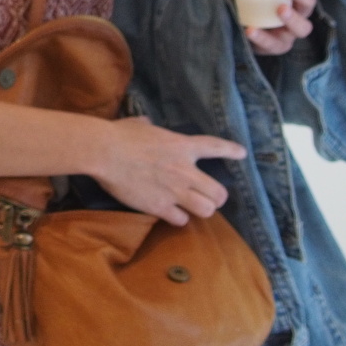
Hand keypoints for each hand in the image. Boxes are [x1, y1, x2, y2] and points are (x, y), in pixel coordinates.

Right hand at [92, 117, 245, 225]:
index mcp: (181, 146)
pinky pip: (181, 220)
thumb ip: (150, 127)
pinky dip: (177, 218)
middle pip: (219, 193)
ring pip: (206, 210)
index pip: (214, 147)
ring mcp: (174, 191)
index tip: (241, 153)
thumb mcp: (139, 125)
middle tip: (206, 196)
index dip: (230, 151)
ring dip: (200, 209)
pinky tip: (169, 213)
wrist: (104, 151)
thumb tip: (146, 124)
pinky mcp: (160, 206)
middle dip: (215, 197)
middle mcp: (184, 170)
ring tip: (191, 207)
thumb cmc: (118, 134)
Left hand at [219, 0, 316, 54]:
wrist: (248, 32)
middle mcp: (300, 12)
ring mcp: (291, 31)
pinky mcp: (279, 46)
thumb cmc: (253, 4)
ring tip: (280, 9)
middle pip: (308, 2)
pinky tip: (251, 30)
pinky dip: (263, 38)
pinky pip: (275, 44)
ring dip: (292, 18)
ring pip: (302, 27)